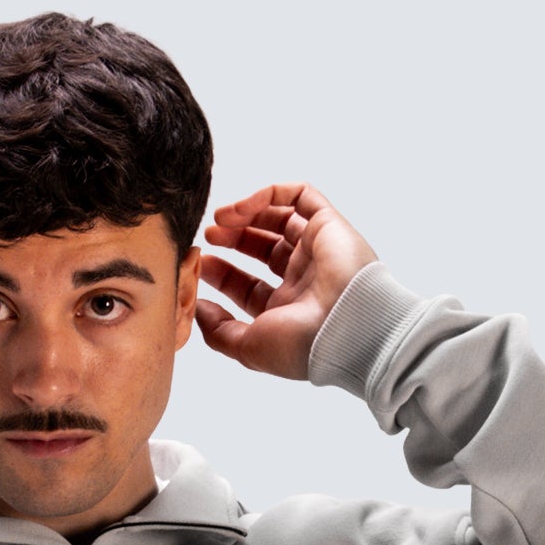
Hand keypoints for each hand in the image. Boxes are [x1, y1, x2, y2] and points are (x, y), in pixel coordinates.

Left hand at [194, 183, 378, 380]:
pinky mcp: (328, 224)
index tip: (200, 266)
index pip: (249, 286)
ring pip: (279, 219)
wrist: (346, 327)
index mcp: (288, 309)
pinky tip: (239, 209)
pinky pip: (298, 196)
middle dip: (233, 239)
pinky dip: (267, 196)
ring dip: (246, 215)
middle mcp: (304, 279)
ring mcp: (317, 249)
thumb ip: (218, 332)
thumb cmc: (302, 345)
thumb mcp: (248, 348)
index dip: (222, 274)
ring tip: (219, 220)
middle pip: (263, 249)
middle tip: (209, 236)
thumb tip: (198, 309)